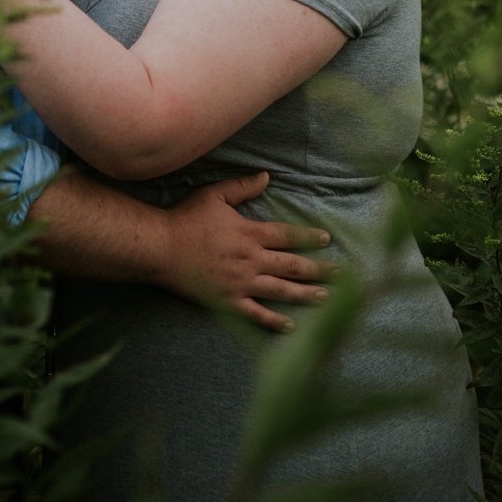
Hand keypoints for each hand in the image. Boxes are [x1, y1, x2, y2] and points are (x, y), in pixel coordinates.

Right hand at [157, 172, 340, 331]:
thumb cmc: (186, 219)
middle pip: (292, 265)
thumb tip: (266, 175)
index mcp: (250, 233)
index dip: (309, 238)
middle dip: (319, 269)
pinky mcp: (227, 301)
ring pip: (280, 290)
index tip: (327, 240)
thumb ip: (242, 186)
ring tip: (326, 297)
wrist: (159, 248)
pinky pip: (255, 314)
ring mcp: (240, 283)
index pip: (288, 236)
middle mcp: (251, 259)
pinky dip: (273, 321)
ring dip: (305, 294)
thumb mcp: (215, 195)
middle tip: (341, 273)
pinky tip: (290, 325)